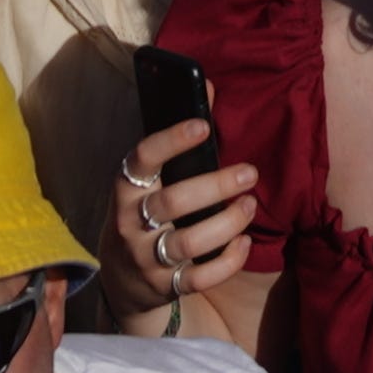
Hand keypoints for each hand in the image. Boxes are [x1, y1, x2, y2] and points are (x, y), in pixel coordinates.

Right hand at [102, 113, 260, 321]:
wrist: (122, 278)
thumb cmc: (145, 211)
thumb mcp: (150, 178)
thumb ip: (178, 139)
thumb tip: (209, 84)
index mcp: (125, 188)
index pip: (142, 158)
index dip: (171, 140)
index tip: (204, 126)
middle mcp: (130, 224)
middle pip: (172, 203)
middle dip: (215, 186)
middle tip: (249, 172)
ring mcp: (145, 259)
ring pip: (187, 242)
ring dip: (227, 223)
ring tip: (250, 204)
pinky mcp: (163, 288)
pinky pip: (198, 278)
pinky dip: (227, 262)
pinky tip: (244, 242)